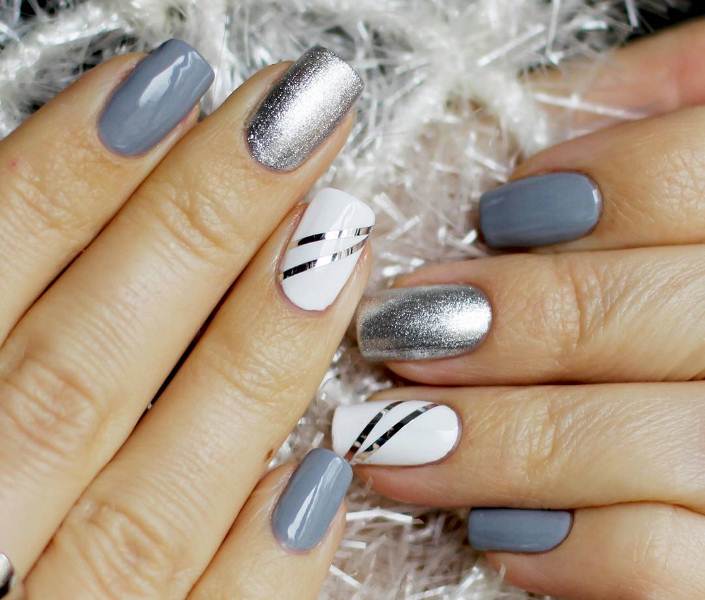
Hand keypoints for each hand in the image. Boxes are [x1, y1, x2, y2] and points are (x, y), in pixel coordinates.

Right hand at [0, 41, 371, 598]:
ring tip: (335, 238)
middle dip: (193, 227)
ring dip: (247, 361)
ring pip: (144, 496)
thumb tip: (61, 202)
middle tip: (293, 120)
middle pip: (77, 364)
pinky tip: (325, 472)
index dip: (67, 175)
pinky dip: (255, 565)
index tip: (166, 86)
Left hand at [332, 21, 704, 599]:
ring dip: (502, 444)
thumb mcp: (683, 173)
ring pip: (653, 447)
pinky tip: (501, 533)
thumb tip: (544, 107)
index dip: (599, 185)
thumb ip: (646, 119)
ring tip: (395, 440)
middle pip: (661, 315)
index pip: (696, 176)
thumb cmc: (668, 273)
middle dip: (519, 321)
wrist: (678, 383)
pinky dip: (577, 551)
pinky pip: (673, 571)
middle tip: (401, 331)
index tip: (495, 214)